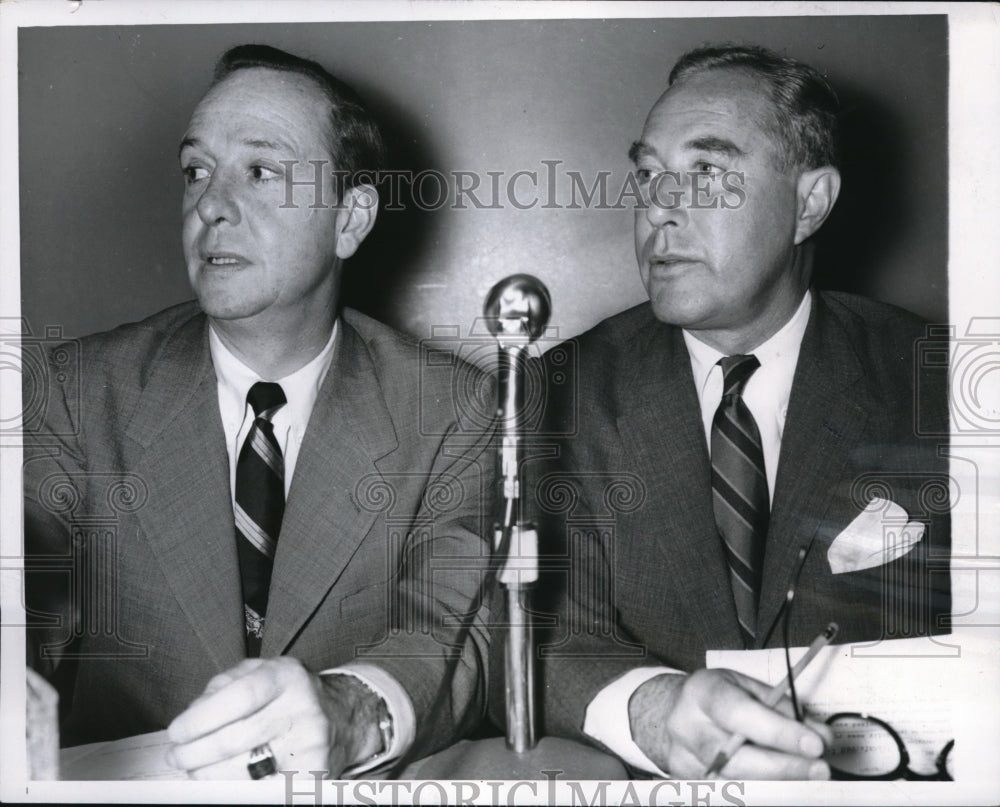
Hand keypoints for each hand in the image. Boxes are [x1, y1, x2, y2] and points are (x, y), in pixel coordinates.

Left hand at [166, 658, 382, 778]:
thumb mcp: (260, 672)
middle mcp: (302, 708)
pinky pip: (263, 790)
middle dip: (194, 754)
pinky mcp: (314, 774)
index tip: (177, 732)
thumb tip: (192, 716)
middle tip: (177, 757)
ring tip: (197, 770)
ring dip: (209, 775)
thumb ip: (223, 685)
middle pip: (235, 739)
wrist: (342, 717)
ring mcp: (310, 744)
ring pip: (244, 771)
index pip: (239, 698)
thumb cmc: (289, 695)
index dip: (200, 719)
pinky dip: (237, 790)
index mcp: (287, 676)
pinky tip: (225, 782)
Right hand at [628, 669, 831, 779]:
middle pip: (732, 757)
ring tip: (806, 777)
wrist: (681, 713)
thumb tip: (821, 737)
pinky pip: (726, 793)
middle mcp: (684, 726)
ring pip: (732, 783)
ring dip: (775, 783)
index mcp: (701, 692)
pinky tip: (780, 786)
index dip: (777, 731)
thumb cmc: (722, 699)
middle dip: (781, 766)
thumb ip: (786, 709)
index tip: (814, 745)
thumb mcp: (750, 689)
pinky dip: (759, 791)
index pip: (737, 713)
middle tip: (819, 769)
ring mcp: (681, 759)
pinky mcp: (686, 783)